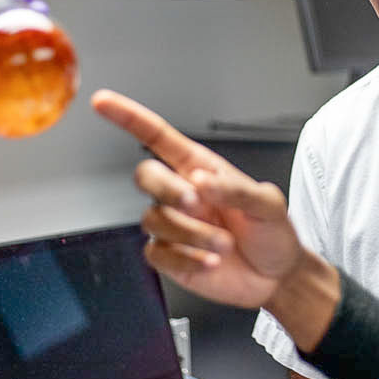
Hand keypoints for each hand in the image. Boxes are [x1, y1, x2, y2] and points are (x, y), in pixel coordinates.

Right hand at [91, 89, 304, 308]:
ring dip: (191, 233)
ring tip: (225, 244)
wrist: (276, 275)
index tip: (102, 102)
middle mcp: (182, 193)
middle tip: (196, 204)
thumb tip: (201, 180)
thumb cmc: (272, 231)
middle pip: (146, 175)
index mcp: (201, 169)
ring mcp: (173, 225)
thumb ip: (237, 190)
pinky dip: (186, 259)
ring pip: (154, 219)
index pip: (158, 137)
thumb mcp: (269, 204)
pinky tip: (211, 262)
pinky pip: (158, 253)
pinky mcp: (170, 256)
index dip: (129, 117)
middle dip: (167, 189)